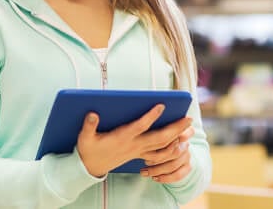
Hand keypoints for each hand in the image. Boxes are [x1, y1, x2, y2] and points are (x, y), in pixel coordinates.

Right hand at [77, 105, 192, 177]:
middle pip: (159, 138)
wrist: (91, 167)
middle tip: (188, 119)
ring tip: (188, 130)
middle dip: (175, 129)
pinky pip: (160, 155)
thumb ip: (88, 125)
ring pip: (163, 148)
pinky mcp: (140, 155)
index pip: (139, 127)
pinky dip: (171, 149)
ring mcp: (138, 152)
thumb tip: (92, 114)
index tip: (162, 105)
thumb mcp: (84, 137)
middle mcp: (133, 146)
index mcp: (121, 138)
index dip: (150, 116)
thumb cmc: (89, 149)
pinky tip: (179, 142)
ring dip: (177, 139)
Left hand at [139, 124, 194, 182]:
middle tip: (144, 160)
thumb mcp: (157, 129)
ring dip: (157, 169)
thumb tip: (147, 121)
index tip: (175, 138)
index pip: (185, 133)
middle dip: (157, 157)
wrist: (170, 147)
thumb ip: (156, 127)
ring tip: (144, 171)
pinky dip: (165, 178)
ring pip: (173, 164)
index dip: (182, 136)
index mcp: (182, 130)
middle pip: (175, 152)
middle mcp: (186, 142)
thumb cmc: (157, 134)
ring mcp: (187, 155)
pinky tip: (154, 178)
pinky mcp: (187, 166)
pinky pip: (177, 175)